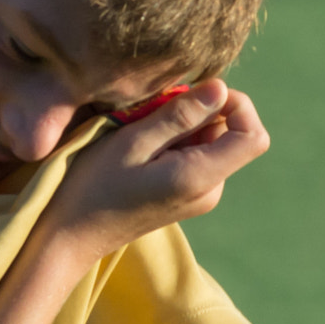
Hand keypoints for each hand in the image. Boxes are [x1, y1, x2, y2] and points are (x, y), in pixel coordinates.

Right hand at [41, 80, 268, 260]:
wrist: (70, 235)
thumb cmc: (93, 186)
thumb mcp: (133, 142)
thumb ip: (180, 116)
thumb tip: (221, 89)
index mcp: (200, 178)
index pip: (254, 135)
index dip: (236, 105)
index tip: (196, 94)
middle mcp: (210, 191)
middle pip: (232, 134)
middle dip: (201, 112)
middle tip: (153, 112)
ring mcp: (199, 196)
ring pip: (211, 142)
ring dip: (183, 125)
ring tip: (140, 132)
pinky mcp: (186, 196)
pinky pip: (195, 155)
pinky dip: (175, 141)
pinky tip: (141, 148)